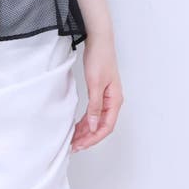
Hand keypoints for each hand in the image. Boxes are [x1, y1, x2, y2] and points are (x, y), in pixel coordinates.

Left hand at [71, 34, 123, 151]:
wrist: (99, 41)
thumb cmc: (100, 59)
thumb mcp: (95, 84)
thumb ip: (94, 107)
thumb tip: (92, 126)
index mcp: (115, 101)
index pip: (106, 127)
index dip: (93, 138)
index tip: (81, 145)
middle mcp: (113, 102)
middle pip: (101, 127)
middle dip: (88, 138)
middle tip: (74, 146)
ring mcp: (107, 99)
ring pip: (96, 122)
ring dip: (86, 132)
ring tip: (73, 140)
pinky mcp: (100, 94)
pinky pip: (93, 114)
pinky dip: (85, 122)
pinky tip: (77, 127)